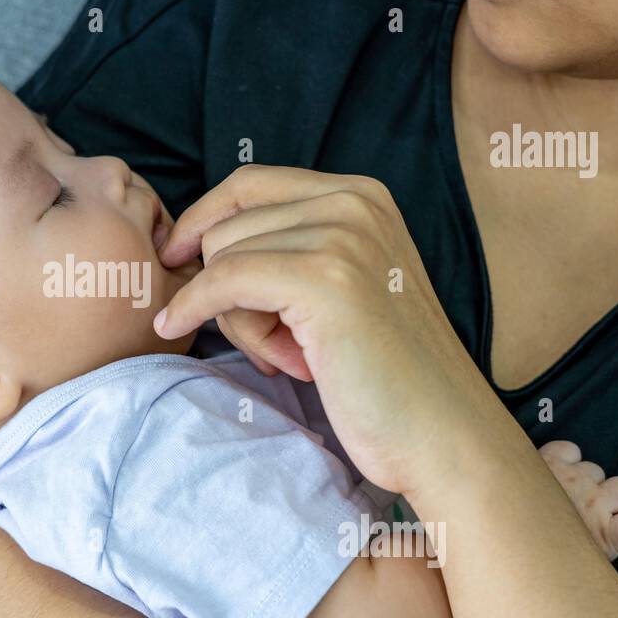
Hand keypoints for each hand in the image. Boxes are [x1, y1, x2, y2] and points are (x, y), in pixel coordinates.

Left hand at [155, 164, 518, 496]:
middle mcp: (355, 201)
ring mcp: (343, 235)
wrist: (442, 434)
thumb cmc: (382, 376)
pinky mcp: (325, 279)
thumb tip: (196, 238)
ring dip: (235, 317)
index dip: (201, 219)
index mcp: (362, 194)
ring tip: (292, 356)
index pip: (249, 184)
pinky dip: (194, 308)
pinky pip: (221, 281)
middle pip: (229, 224)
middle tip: (275, 344)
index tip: (175, 256)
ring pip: (223, 257)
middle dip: (227, 288)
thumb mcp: (339, 288)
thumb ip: (291, 249)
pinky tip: (180, 328)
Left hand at [539, 441, 617, 560]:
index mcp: (606, 535)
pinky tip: (556, 469)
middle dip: (612, 495)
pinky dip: (566, 456)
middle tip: (590, 508)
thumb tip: (593, 563)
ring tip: (567, 492)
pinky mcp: (550, 461)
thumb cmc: (537, 559)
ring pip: (596, 469)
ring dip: (587, 477)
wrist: (498, 538)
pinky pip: (571, 449)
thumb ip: (592, 554)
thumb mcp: (575, 567)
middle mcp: (596, 503)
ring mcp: (574, 479)